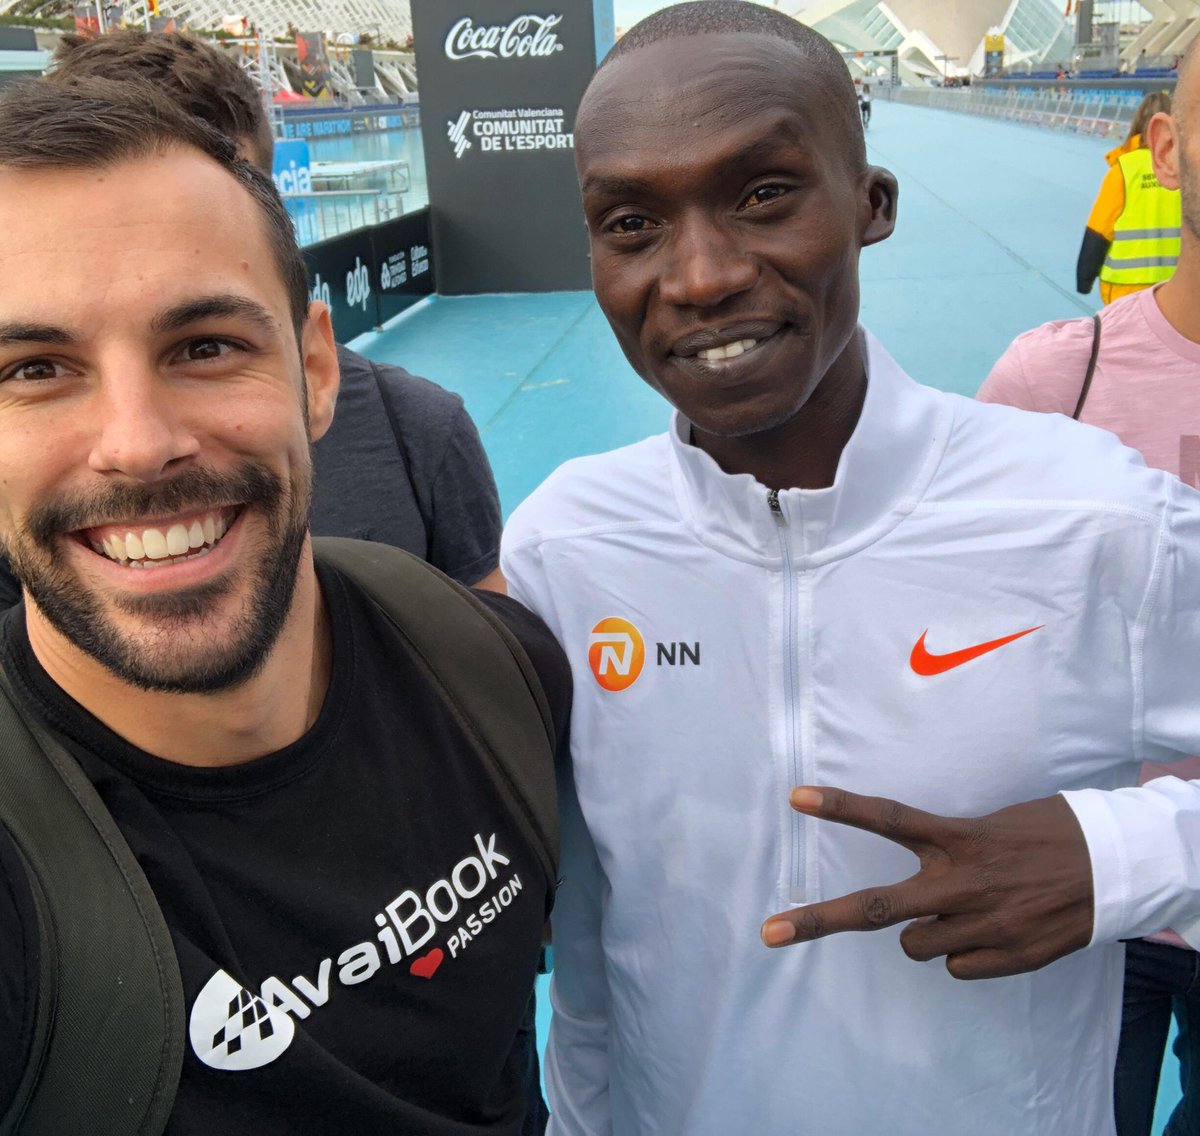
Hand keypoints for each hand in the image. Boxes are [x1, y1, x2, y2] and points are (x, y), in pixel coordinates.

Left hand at [759, 787, 1094, 979]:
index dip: (842, 806)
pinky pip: (957, 967)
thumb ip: (949, 848)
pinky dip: (964, 953)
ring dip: (926, 931)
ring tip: (964, 908)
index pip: (889, 817)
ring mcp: (982, 923)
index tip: (796, 797)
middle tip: (772, 931)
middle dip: (818, 920)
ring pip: (915, 945)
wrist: (1118, 866)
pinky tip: (993, 931)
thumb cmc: (1050, 835)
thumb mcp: (993, 823)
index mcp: (957, 837)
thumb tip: (920, 883)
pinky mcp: (1008, 956)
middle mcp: (961, 882)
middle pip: (875, 907)